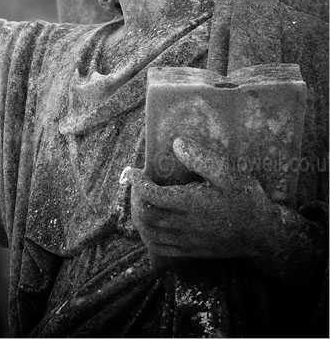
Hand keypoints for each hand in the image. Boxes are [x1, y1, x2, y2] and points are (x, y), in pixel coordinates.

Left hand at [122, 137, 273, 259]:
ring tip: (139, 200)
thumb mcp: (228, 173)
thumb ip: (201, 159)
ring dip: (137, 216)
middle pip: (145, 215)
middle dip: (134, 198)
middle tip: (136, 183)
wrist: (262, 234)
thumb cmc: (246, 199)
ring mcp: (186, 241)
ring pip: (149, 233)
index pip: (151, 195)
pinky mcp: (189, 251)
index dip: (137, 183)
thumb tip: (177, 143)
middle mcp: (184, 224)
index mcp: (190, 203)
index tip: (132, 171)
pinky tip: (148, 224)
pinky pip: (159, 248)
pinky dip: (146, 235)